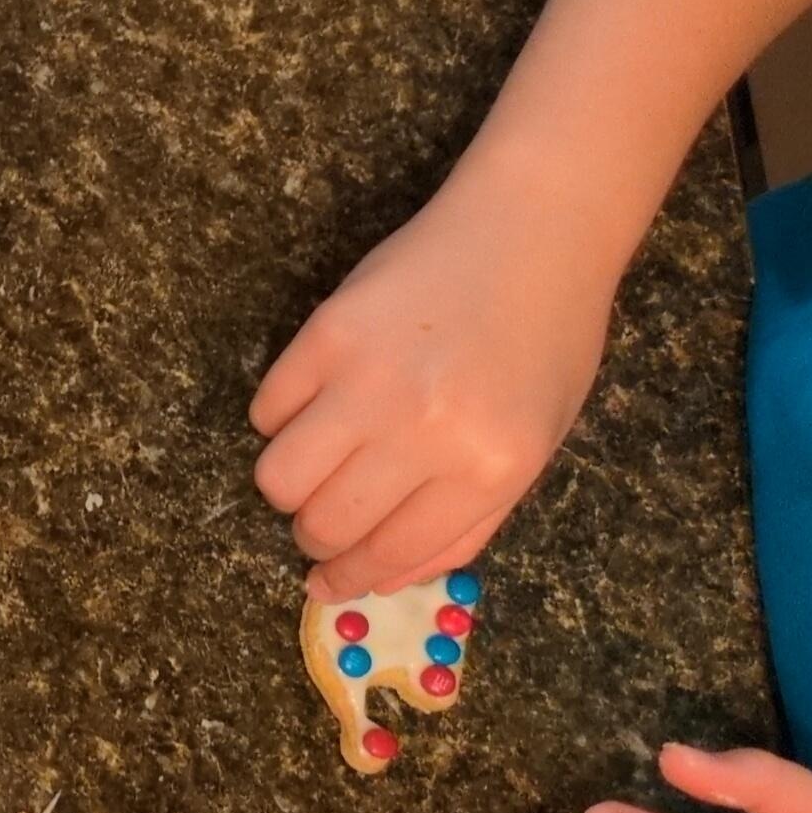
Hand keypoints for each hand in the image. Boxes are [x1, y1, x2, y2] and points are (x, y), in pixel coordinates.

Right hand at [251, 170, 609, 599]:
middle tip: (321, 521)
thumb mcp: (531, 446)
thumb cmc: (544, 342)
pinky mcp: (327, 333)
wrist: (533, 231)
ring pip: (279, 476)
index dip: (349, 577)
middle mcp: (426, 431)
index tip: (326, 581)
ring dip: (289, 484)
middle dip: (314, 537)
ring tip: (316, 462)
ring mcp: (370, 379)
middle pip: (324, 523)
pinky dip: (281, 419)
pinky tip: (316, 401)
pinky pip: (267, 409)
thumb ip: (465, 522)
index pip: (389, 555)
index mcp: (488, 468)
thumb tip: (379, 577)